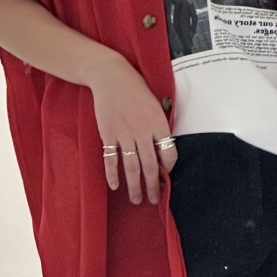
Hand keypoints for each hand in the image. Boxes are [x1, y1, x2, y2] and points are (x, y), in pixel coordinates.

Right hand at [89, 56, 176, 204]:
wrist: (111, 76)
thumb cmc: (136, 89)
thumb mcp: (156, 104)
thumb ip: (160, 126)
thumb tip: (163, 148)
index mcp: (159, 123)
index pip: (169, 154)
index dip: (168, 168)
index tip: (165, 176)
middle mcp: (143, 131)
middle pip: (150, 166)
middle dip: (152, 186)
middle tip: (154, 200)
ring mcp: (124, 134)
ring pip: (131, 166)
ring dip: (134, 186)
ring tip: (136, 200)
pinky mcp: (108, 134)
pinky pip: (111, 159)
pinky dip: (112, 174)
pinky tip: (115, 185)